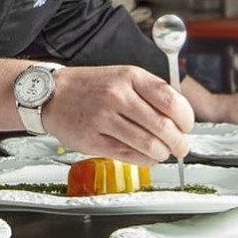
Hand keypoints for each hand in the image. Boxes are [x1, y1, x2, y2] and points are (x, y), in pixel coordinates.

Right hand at [42, 65, 193, 163]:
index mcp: (129, 76)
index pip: (172, 100)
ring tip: (161, 152)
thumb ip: (150, 93)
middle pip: (164, 127)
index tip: (186, 126)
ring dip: (162, 154)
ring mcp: (104, 118)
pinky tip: (144, 156)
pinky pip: (130, 156)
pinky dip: (145, 160)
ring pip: (150, 146)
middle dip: (179, 143)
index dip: (186, 118)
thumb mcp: (121, 76)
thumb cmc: (90, 87)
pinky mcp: (93, 140)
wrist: (51, 94)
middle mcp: (117, 95)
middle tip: (180, 147)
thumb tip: (180, 119)